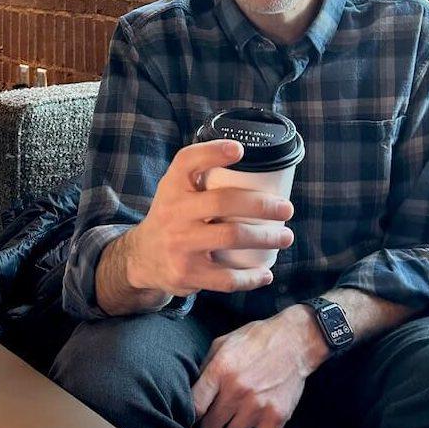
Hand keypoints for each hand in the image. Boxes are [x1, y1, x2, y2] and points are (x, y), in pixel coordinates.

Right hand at [124, 139, 293, 296]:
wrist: (141, 257)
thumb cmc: (173, 217)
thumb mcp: (176, 191)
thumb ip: (202, 176)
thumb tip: (258, 163)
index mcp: (173, 186)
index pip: (188, 161)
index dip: (214, 152)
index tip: (240, 150)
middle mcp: (173, 212)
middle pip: (224, 202)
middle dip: (262, 205)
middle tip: (286, 209)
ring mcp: (179, 244)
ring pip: (231, 237)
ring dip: (266, 237)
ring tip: (285, 237)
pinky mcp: (186, 273)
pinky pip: (226, 277)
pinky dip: (251, 277)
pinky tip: (265, 273)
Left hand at [192, 309, 326, 427]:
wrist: (295, 340)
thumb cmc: (258, 339)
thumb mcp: (224, 342)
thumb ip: (206, 366)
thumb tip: (192, 391)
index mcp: (220, 370)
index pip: (194, 407)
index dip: (192, 416)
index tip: (197, 416)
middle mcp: (236, 390)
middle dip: (209, 427)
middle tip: (215, 423)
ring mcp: (257, 406)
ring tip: (234, 426)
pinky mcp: (277, 416)